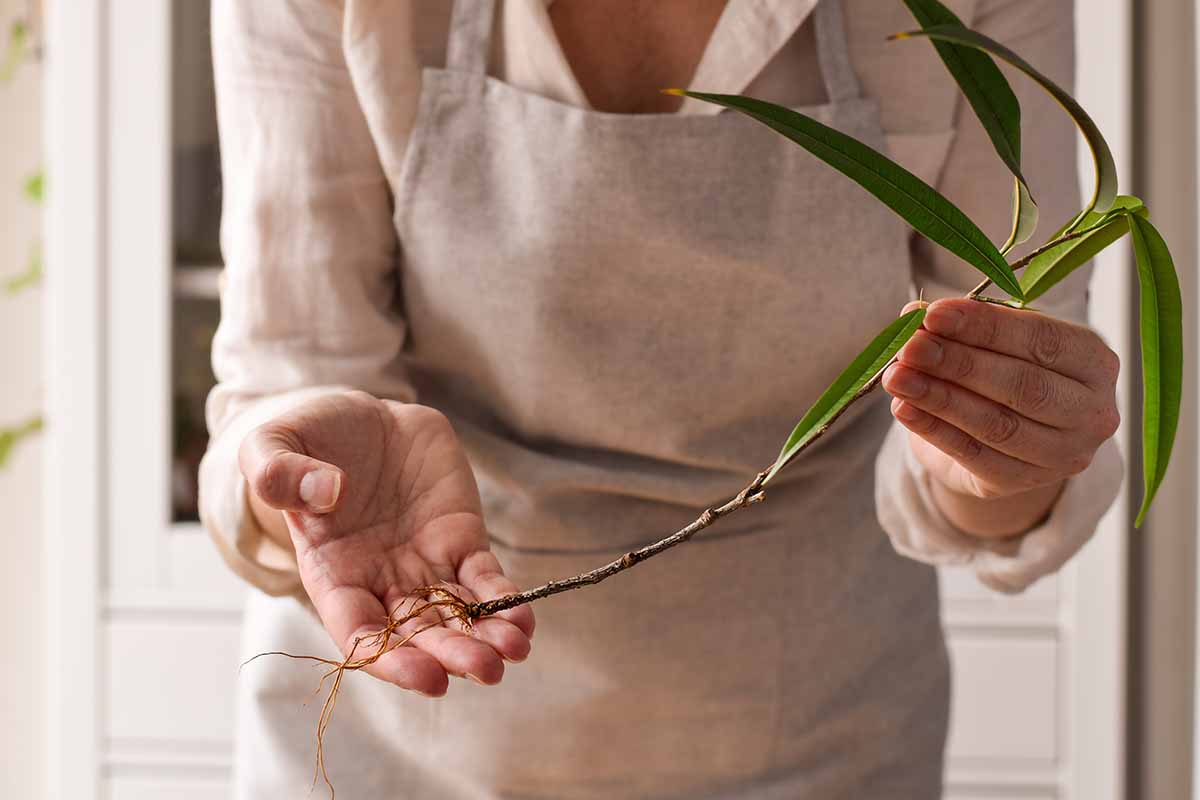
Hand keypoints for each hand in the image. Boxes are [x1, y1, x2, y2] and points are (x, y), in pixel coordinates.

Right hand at [239, 391, 533, 695]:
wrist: (361, 418)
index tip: (424, 675)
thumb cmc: (308, 439)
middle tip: (485, 669)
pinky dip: (504, 600)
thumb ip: (278, 473)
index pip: (358, 634)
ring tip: (513, 650)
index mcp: (330, 574)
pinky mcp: (460, 539)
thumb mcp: (271, 447)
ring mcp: (423, 563)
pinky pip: (484, 579)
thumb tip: (326, 492)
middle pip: (416, 634)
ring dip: (485, 637)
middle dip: (450, 655)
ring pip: (456, 614)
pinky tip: (523, 621)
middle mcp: (379, 582)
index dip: (389, 658)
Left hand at [882, 298, 1120, 538]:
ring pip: (996, 423)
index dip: (985, 326)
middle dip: (958, 363)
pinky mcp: (1024, 481)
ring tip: (896, 376)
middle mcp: (1091, 411)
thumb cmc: (1005, 374)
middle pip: (1021, 385)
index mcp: (1095, 361)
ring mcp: (1063, 454)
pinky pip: (973, 454)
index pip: (1041, 340)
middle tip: (911, 346)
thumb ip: (964, 328)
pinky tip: (903, 408)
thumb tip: (915, 312)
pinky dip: (933, 429)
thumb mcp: (995, 344)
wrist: (1009, 442)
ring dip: (939, 397)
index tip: (934, 314)